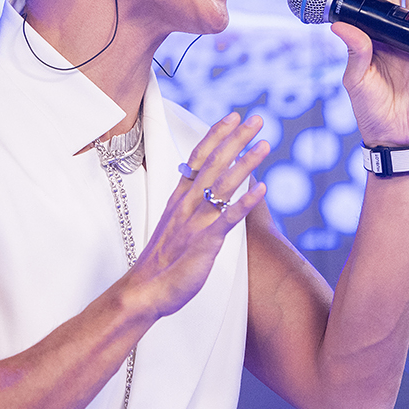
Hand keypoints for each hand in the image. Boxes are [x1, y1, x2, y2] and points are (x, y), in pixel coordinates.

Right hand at [126, 113, 269, 318]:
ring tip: (264, 145)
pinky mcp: (205, 243)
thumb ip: (188, 205)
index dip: (216, 135)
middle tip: (256, 119)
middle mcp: (187, 204)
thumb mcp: (174, 225)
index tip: (232, 117)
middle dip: (236, 139)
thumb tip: (201, 190)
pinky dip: (245, 202)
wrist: (144, 291)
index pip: (198, 158)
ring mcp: (196, 222)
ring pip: (223, 185)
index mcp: (179, 198)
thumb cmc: (161, 261)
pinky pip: (227, 218)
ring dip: (245, 162)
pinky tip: (261, 188)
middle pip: (213, 163)